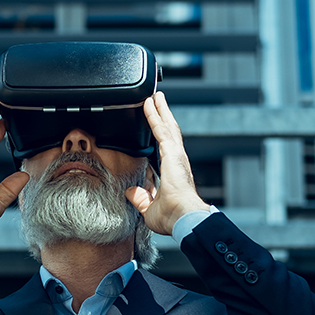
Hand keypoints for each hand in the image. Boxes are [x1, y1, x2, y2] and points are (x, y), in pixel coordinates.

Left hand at [126, 91, 209, 235]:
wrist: (183, 217)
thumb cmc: (173, 217)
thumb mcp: (150, 209)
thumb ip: (141, 199)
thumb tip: (131, 192)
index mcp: (172, 173)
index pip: (164, 149)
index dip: (160, 137)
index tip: (156, 128)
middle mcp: (176, 161)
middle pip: (168, 132)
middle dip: (163, 116)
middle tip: (157, 102)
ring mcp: (176, 155)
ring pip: (167, 126)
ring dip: (160, 110)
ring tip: (155, 97)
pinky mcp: (172, 152)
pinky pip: (161, 129)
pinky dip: (156, 115)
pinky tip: (151, 103)